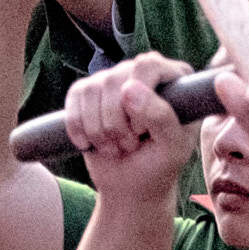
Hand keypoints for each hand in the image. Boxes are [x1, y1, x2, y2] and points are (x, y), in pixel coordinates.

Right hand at [59, 49, 200, 210]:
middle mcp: (141, 71)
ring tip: (114, 147)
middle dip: (116, 123)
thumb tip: (128, 89)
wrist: (130, 184)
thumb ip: (160, 117)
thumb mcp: (171, 148)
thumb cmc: (159, 164)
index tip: (142, 130)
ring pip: (92, 89)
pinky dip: (78, 127)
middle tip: (129, 145)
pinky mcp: (87, 92)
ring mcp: (113, 79)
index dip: (139, 98)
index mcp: (173, 77)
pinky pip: (74, 97)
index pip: (147, 65)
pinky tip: (90, 144)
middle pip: (114, 79)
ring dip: (98, 130)